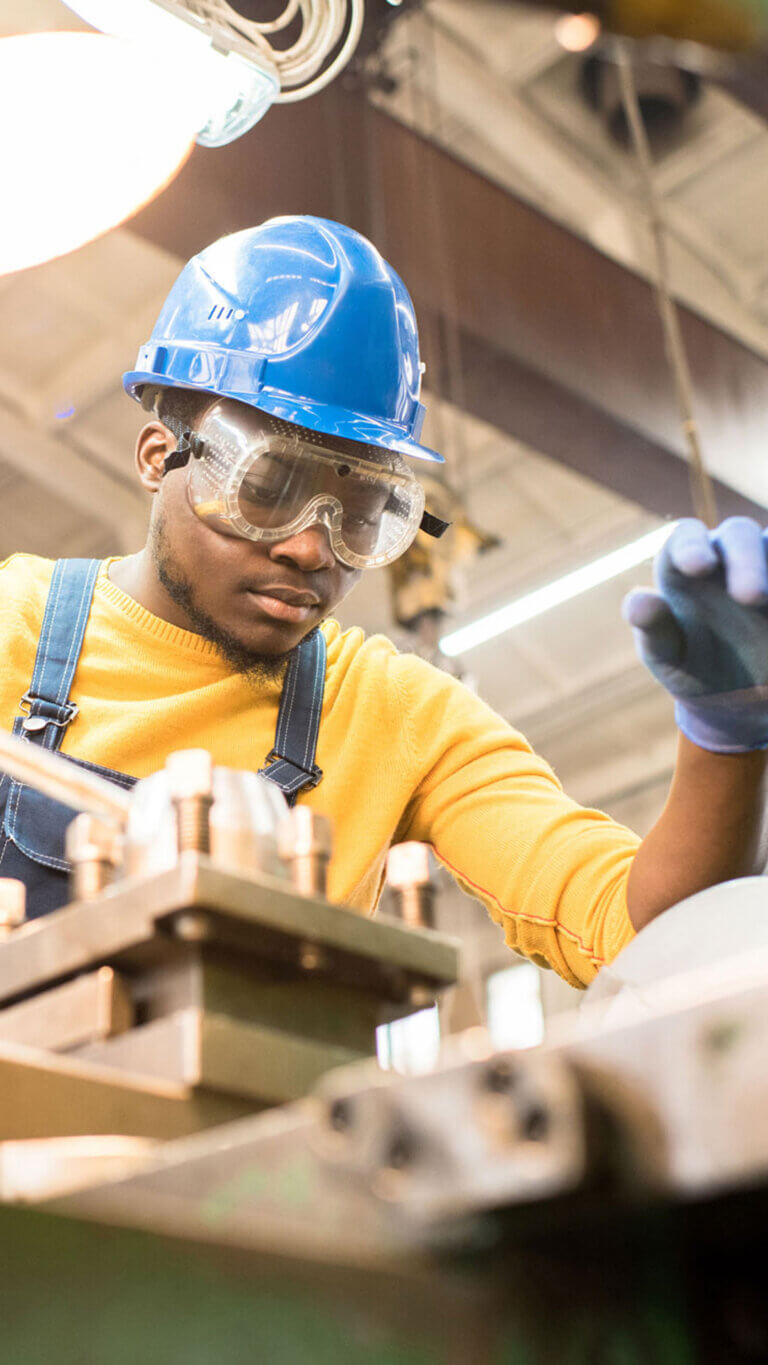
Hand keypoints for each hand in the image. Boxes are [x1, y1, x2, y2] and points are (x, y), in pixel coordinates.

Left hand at [623, 517, 767, 752]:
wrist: (735, 696)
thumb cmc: (691, 667)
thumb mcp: (668, 656)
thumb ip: (653, 628)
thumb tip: (640, 603)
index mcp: (685, 567)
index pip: (686, 537)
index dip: (691, 546)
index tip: (699, 566)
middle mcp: (727, 556)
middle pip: (739, 534)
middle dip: (746, 561)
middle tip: (750, 597)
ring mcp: (765, 568)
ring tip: (765, 601)